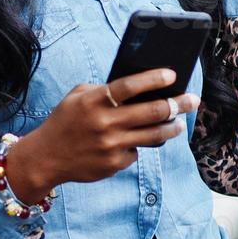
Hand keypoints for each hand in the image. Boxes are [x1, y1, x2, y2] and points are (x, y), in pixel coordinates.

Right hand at [4, 69, 200, 194]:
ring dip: (172, 127)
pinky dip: (138, 146)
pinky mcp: (114, 164)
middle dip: (178, 104)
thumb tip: (142, 89)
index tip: (172, 74)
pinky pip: (136, 152)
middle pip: (152, 111)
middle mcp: (104, 123)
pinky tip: (133, 142)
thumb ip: (104, 90)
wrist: (45, 157)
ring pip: (155, 135)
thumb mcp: (77, 97)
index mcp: (93, 101)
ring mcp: (110, 145)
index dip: (153, 79)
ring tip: (179, 123)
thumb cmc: (65, 121)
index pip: (129, 86)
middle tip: (192, 100)